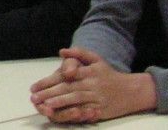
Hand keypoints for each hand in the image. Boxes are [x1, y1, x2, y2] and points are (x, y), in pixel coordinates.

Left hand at [30, 47, 156, 122]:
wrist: (133, 91)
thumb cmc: (109, 75)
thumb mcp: (96, 59)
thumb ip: (79, 53)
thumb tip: (62, 51)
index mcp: (89, 71)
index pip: (65, 76)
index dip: (48, 81)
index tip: (34, 87)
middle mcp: (92, 84)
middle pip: (68, 89)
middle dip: (49, 93)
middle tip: (34, 98)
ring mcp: (97, 98)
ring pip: (75, 100)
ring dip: (59, 104)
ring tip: (44, 106)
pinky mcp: (101, 110)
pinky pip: (85, 112)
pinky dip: (72, 114)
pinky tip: (61, 115)